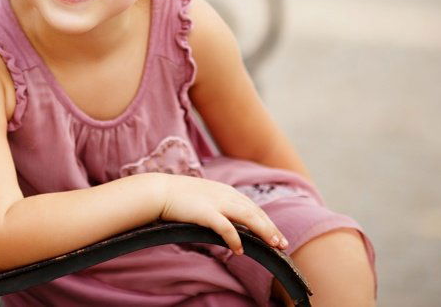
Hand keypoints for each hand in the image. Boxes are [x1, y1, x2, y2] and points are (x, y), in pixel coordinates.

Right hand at [158, 174, 288, 255]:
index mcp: (225, 190)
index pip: (251, 206)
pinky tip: (240, 250)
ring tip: (272, 245)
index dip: (266, 220)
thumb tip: (227, 222)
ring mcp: (216, 203)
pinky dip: (236, 239)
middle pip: (255, 212)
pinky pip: (226, 228)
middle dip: (270, 228)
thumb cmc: (177, 197)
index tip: (275, 234)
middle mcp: (225, 195)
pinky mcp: (206, 213)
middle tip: (282, 243)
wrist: (159, 191)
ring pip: (249, 217)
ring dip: (263, 231)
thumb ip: (217, 205)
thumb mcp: (203, 196)